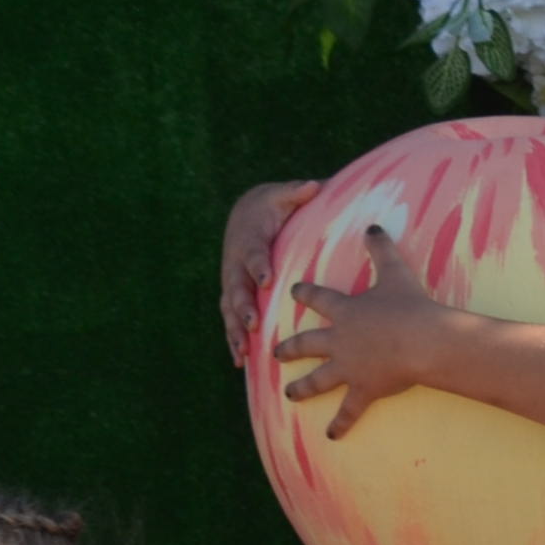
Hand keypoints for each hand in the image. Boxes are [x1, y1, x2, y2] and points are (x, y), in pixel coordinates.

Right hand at [220, 179, 319, 362]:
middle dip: (243, 305)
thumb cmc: (271, 207)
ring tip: (242, 351)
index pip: (253, 253)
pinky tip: (238, 360)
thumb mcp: (282, 195)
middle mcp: (236, 263)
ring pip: (229, 308)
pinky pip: (231, 319)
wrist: (245, 214)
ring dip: (234, 330)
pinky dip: (233, 338)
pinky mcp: (234, 296)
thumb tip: (314, 185)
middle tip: (252, 322)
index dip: (258, 265)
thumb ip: (297, 192)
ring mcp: (232, 282)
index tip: (266, 279)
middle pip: (236, 286)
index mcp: (249, 240)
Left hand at [273, 225, 457, 439]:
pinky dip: (340, 424)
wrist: (423, 340)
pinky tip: (331, 435)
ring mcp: (348, 368)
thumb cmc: (410, 305)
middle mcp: (339, 340)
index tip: (292, 291)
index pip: (317, 299)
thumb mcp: (395, 271)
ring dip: (302, 387)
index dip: (304, 294)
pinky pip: (349, 410)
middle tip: (275, 352)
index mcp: (345, 311)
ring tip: (288, 394)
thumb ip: (381, 249)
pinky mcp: (364, 390)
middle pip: (307, 344)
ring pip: (318, 380)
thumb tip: (374, 225)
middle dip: (289, 348)